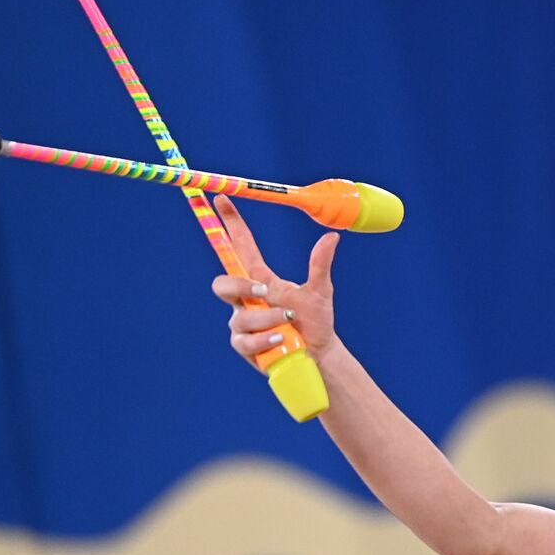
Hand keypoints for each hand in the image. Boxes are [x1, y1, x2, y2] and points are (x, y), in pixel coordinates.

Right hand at [208, 194, 340, 365]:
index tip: (222, 199)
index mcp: (262, 281)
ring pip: (240, 316)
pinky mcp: (245, 346)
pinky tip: (280, 339)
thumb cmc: (315, 321)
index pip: (241, 248)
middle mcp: (247, 300)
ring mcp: (243, 324)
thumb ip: (320, 265)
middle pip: (222, 284)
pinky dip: (264, 338)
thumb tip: (332, 236)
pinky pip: (244, 340)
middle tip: (263, 292)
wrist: (318, 354)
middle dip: (239, 286)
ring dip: (267, 319)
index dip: (230, 224)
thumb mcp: (320, 291)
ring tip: (288, 323)